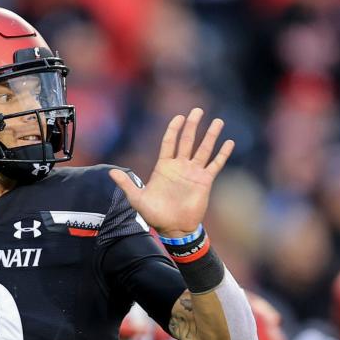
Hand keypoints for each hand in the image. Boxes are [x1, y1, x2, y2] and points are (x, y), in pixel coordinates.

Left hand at [109, 108, 233, 237]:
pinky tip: (229, 142)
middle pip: (187, 141)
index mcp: (164, 167)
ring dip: (211, 135)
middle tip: (197, 110)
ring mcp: (193, 173)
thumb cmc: (154, 215)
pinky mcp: (205, 181)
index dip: (174, 129)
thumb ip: (126, 184)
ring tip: (218, 121)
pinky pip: (215, 164)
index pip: (169, 142)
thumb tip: (110, 172)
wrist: (173, 228)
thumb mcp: (137, 199)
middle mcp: (180, 166)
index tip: (179, 117)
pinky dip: (222, 154)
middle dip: (192, 125)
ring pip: (203, 149)